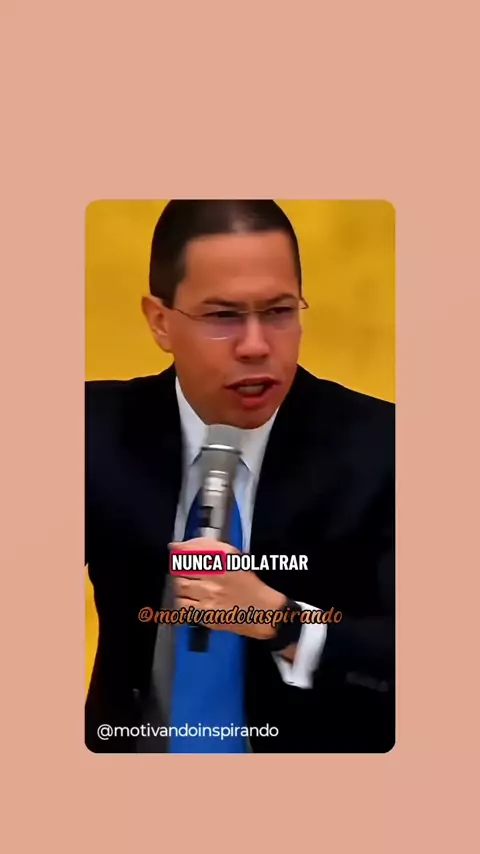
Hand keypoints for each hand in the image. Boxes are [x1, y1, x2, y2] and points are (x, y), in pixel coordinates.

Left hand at [169, 537, 286, 638]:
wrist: (263, 610)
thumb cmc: (248, 584)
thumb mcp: (233, 557)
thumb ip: (207, 547)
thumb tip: (179, 545)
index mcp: (222, 559)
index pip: (189, 551)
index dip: (178, 550)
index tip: (175, 550)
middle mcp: (215, 576)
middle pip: (181, 569)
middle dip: (180, 569)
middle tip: (186, 572)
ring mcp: (209, 595)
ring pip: (180, 586)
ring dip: (181, 585)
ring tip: (191, 587)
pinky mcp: (206, 613)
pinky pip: (183, 604)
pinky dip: (183, 601)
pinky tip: (192, 600)